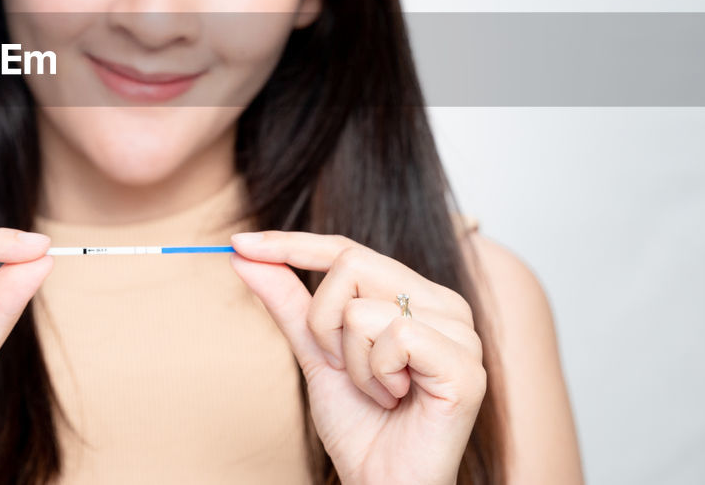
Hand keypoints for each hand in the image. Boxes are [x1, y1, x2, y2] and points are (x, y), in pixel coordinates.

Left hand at [229, 231, 484, 484]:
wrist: (381, 481)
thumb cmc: (360, 424)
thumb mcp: (315, 351)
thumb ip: (288, 301)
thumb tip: (244, 254)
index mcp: (415, 294)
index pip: (347, 250)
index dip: (291, 244)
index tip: (239, 243)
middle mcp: (444, 304)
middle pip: (351, 265)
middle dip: (323, 322)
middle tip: (341, 365)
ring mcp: (460, 332)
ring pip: (364, 308)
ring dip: (351, 361)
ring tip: (378, 391)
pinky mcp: (466, 365)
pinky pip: (395, 337)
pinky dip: (377, 374)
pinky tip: (396, 398)